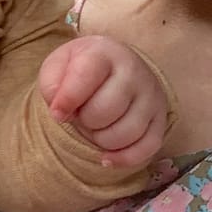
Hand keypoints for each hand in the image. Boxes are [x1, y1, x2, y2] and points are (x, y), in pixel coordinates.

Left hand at [37, 33, 169, 167]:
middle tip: (83, 113)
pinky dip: (123, 158)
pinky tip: (106, 157)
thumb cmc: (81, 69)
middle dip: (85, 121)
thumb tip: (60, 111)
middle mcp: (134, 71)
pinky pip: (146, 148)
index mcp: (105, 53)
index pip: (85, 77)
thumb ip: (51, 84)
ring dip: (101, 139)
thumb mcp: (58, 66)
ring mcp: (151, 96)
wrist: (114, 66)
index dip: (67, 100)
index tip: (57, 113)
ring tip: (96, 126)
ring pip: (125, 134)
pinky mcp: (160, 119)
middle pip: (104, 111)